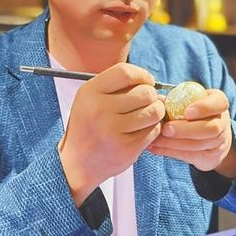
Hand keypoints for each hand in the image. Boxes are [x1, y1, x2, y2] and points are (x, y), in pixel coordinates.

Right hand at [58, 63, 164, 205]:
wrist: (78, 163)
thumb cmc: (89, 126)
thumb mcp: (91, 100)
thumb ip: (116, 87)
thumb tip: (152, 84)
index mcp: (89, 93)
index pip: (125, 72)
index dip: (142, 75)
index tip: (147, 82)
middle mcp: (100, 110)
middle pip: (144, 92)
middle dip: (152, 95)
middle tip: (148, 102)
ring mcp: (113, 131)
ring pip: (153, 112)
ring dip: (157, 111)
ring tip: (148, 114)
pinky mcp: (127, 148)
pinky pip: (153, 130)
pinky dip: (153, 128)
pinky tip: (143, 129)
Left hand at [148, 89, 235, 177]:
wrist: (212, 137)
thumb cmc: (196, 113)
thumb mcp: (191, 101)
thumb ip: (176, 100)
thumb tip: (157, 100)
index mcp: (219, 103)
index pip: (219, 103)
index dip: (204, 108)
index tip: (186, 112)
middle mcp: (223, 122)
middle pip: (211, 128)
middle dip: (186, 130)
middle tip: (166, 129)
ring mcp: (219, 142)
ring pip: (199, 145)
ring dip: (174, 143)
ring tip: (155, 140)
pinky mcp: (210, 157)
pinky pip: (189, 155)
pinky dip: (170, 152)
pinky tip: (155, 148)